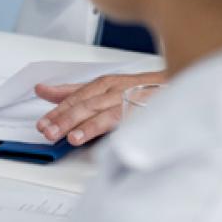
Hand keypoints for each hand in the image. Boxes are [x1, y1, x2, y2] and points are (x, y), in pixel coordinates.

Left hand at [35, 69, 165, 146]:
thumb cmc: (141, 89)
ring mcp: (127, 99)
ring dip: (79, 124)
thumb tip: (43, 90)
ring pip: (97, 111)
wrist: (180, 88)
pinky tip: (88, 136)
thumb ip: (73, 91)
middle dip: (62, 119)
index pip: (74, 98)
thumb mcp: (105, 88)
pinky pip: (118, 119)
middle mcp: (113, 90)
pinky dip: (101, 127)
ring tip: (65, 137)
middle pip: (82, 104)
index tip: (42, 123)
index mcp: (103, 84)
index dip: (56, 111)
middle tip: (47, 131)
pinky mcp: (140, 110)